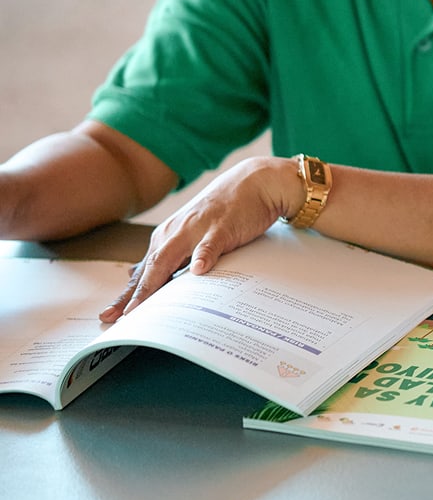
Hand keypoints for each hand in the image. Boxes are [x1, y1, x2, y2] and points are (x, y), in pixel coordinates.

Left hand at [100, 156, 300, 322]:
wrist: (254, 181)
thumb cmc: (224, 210)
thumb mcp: (193, 233)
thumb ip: (173, 254)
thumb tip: (142, 274)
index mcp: (168, 237)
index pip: (143, 271)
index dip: (127, 295)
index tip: (111, 316)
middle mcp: (175, 233)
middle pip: (149, 269)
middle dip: (132, 295)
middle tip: (116, 318)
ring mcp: (196, 229)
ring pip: (169, 259)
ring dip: (154, 282)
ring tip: (142, 305)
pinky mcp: (221, 227)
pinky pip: (208, 245)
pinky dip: (202, 257)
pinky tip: (198, 271)